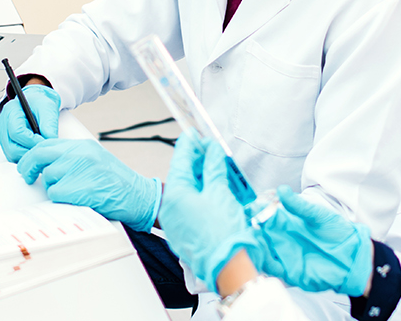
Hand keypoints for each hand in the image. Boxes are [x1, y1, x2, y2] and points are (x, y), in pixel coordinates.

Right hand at [0, 84, 61, 162]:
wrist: (36, 104)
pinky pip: (13, 156)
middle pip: (11, 148)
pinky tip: (34, 148)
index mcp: (11, 111)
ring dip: (27, 155)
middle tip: (43, 148)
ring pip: (12, 155)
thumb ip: (49, 124)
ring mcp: (2, 135)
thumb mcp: (48, 108)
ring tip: (39, 148)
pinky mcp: (6, 144)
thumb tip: (51, 140)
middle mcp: (2, 124)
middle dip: (30, 152)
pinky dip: (25, 156)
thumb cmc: (40, 104)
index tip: (44, 141)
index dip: (32, 141)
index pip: (16, 132)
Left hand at [16, 138, 160, 231]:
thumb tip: (47, 164)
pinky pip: (55, 194)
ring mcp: (79, 170)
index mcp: (83, 146)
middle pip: (40, 155)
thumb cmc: (118, 183)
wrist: (139, 196)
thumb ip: (73, 158)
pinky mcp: (79, 188)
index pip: (46, 144)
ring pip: (48, 178)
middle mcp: (79, 154)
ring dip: (54, 188)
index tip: (27, 165)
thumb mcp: (95, 160)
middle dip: (28, 167)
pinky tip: (77, 200)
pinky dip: (61, 200)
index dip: (32, 155)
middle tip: (27, 177)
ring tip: (72, 192)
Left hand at [159, 130, 262, 293]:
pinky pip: (190, 207)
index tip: (193, 133)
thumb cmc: (224, 234)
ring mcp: (176, 222)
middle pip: (183, 176)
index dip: (189, 145)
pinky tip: (212, 189)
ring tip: (213, 166)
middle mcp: (171, 209)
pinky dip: (200, 195)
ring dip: (200, 178)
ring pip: (187, 192)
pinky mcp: (185, 233)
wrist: (229, 267)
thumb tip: (211, 151)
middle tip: (208, 148)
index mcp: (175, 195)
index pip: (181, 161)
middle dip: (196, 161)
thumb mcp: (220, 192)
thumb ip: (213, 168)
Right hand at [255, 186, 373, 296]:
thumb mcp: (318, 216)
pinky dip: (263, 262)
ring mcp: (283, 254)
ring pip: (261, 249)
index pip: (265, 214)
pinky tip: (260, 254)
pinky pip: (271, 267)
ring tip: (251, 237)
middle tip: (248, 222)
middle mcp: (282, 238)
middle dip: (250, 227)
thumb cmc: (337, 233)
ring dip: (253, 244)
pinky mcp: (288, 271)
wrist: (352, 256)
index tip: (251, 206)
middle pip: (259, 232)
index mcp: (287, 222)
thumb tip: (282, 190)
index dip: (256, 210)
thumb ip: (300, 206)